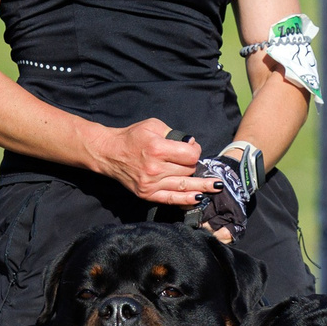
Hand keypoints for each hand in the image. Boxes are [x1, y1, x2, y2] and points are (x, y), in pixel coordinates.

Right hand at [89, 118, 211, 206]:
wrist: (109, 153)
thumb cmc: (133, 137)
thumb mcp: (153, 125)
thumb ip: (175, 133)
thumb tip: (192, 144)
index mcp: (157, 148)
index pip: (189, 155)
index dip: (195, 151)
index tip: (192, 149)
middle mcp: (155, 168)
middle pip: (188, 170)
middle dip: (193, 165)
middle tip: (192, 161)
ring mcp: (150, 184)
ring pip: (184, 185)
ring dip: (202, 185)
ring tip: (216, 186)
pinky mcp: (147, 194)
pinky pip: (171, 199)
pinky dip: (186, 200)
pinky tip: (199, 198)